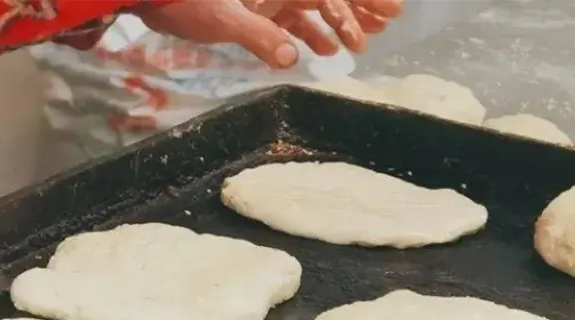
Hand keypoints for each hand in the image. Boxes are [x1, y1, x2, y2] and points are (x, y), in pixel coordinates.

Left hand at [135, 0, 403, 68]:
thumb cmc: (183, 2)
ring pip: (312, 5)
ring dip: (337, 22)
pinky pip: (289, 20)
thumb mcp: (222, 18)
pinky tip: (322, 53)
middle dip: (359, 5)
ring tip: (361, 44)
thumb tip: (291, 59)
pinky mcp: (252, 9)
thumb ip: (259, 36)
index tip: (391, 10)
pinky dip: (307, 34)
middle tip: (389, 21)